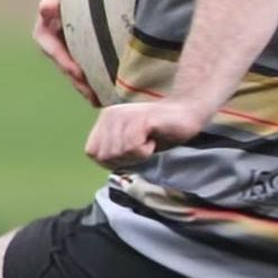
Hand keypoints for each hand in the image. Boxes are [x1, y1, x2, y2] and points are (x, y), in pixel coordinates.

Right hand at [32, 0, 100, 106]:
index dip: (61, 59)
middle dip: (76, 81)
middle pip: (64, 62)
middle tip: (91, 94)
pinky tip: (116, 91)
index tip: (76, 72)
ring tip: (103, 101)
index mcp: (49, 17)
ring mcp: (76, 39)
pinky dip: (102, 77)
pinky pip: (94, 64)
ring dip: (88, 85)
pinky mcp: (92, 44)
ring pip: (78, 68)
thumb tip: (45, 10)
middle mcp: (60, 31)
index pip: (47, 42)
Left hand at [84, 100, 204, 170]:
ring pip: (120, 153)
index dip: (112, 160)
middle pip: (106, 157)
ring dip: (138, 154)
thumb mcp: (127, 144)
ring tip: (148, 140)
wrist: (185, 115)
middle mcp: (110, 115)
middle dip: (126, 159)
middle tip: (142, 146)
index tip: (131, 151)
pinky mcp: (139, 120)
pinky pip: (133, 148)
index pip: (93, 153)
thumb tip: (103, 163)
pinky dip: (146, 151)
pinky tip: (153, 138)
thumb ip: (111, 151)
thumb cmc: (157, 133)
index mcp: (104, 120)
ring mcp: (124, 116)